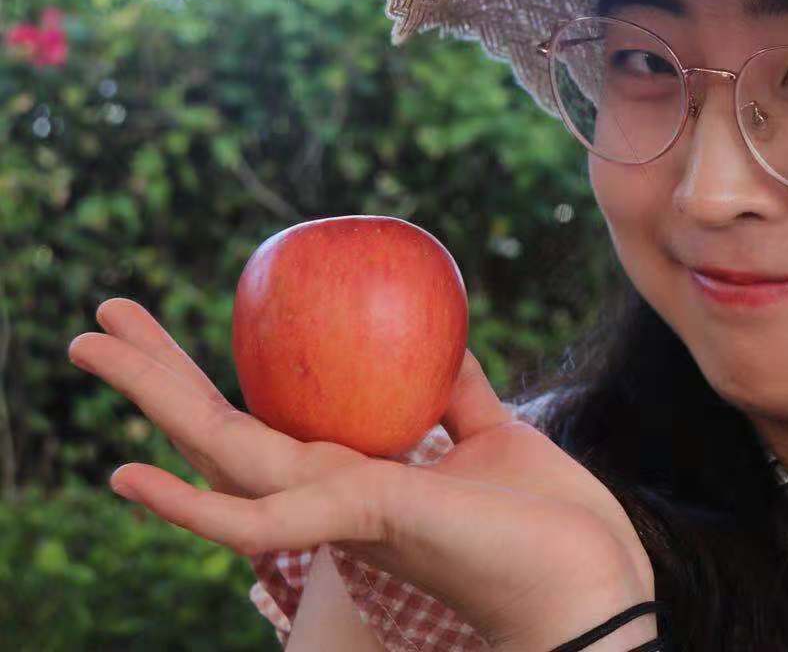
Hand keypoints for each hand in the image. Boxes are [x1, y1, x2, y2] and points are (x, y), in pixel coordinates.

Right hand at [68, 297, 657, 649]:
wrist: (588, 578)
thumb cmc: (543, 521)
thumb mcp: (495, 436)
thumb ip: (457, 394)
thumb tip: (443, 340)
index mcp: (354, 474)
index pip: (261, 421)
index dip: (206, 378)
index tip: (162, 328)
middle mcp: (330, 495)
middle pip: (222, 431)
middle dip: (157, 376)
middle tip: (97, 321)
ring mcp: (338, 513)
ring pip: (221, 454)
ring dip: (152, 399)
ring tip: (87, 345)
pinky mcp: (363, 522)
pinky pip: (262, 521)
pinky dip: (190, 505)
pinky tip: (126, 475)